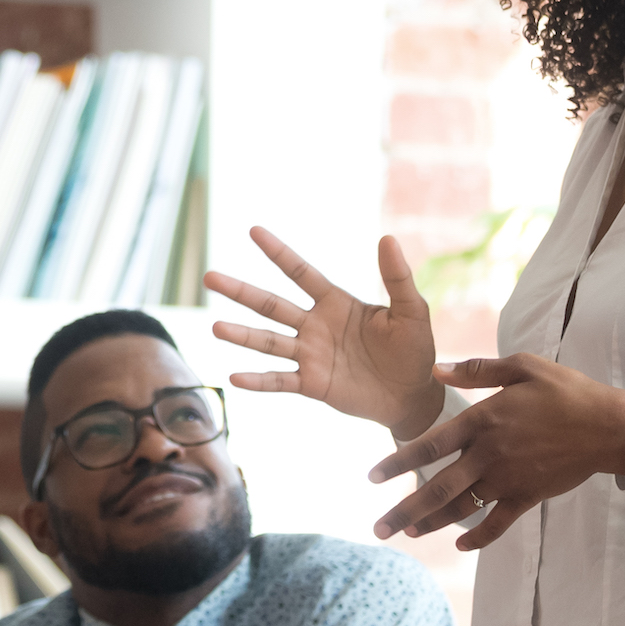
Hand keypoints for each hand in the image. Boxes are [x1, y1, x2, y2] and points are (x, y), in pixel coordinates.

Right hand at [205, 229, 443, 439]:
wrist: (414, 395)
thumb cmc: (415, 349)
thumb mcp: (411, 311)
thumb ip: (397, 278)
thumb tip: (387, 239)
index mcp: (336, 303)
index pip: (301, 272)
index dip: (278, 252)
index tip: (253, 231)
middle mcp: (316, 325)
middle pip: (272, 305)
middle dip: (241, 291)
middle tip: (209, 276)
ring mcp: (311, 355)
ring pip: (269, 342)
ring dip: (242, 335)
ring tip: (215, 327)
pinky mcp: (313, 384)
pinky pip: (280, 381)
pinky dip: (258, 381)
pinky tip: (234, 378)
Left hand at [366, 355, 624, 548]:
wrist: (608, 426)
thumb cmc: (566, 391)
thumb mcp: (523, 367)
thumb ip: (477, 370)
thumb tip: (436, 369)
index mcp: (483, 421)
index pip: (429, 446)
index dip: (398, 463)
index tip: (372, 478)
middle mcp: (489, 455)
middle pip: (437, 488)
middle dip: (404, 511)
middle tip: (378, 529)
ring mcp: (508, 479)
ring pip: (461, 509)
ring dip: (431, 524)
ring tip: (407, 534)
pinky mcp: (528, 496)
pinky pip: (497, 523)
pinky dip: (478, 537)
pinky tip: (459, 545)